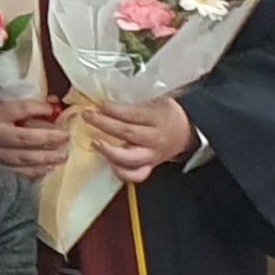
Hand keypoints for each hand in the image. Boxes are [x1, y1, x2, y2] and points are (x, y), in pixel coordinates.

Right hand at [0, 95, 73, 177]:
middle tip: (66, 137)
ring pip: (26, 159)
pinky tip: (48, 169)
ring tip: (62, 156)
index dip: (40, 109)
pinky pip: (20, 174)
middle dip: (51, 138)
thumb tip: (53, 104)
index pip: (22, 109)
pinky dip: (36, 172)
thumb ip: (23, 107)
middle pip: (28, 138)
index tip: (53, 109)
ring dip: (48, 158)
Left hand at [79, 94, 196, 184]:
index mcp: (158, 118)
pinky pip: (136, 175)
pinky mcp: (150, 166)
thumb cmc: (167, 113)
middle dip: (104, 124)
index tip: (98, 105)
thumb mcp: (156, 99)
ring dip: (109, 151)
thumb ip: (133, 102)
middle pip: (127, 133)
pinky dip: (121, 172)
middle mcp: (155, 139)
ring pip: (129, 158)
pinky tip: (109, 162)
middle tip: (87, 117)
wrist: (187, 131)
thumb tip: (105, 101)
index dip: (113, 110)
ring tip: (95, 142)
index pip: (132, 114)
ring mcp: (152, 155)